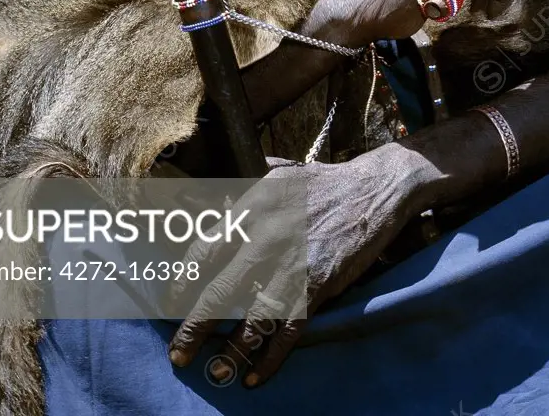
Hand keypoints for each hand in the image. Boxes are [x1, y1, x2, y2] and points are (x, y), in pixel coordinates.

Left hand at [168, 145, 419, 386]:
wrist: (375, 189)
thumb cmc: (326, 181)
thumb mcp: (282, 172)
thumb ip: (250, 185)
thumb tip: (222, 195)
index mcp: (254, 207)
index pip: (206, 247)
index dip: (184, 279)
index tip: (172, 300)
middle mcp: (268, 235)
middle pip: (221, 289)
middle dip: (195, 327)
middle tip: (178, 353)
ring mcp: (294, 262)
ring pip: (253, 317)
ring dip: (231, 349)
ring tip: (216, 370)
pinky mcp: (319, 283)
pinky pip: (290, 329)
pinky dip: (272, 356)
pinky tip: (256, 376)